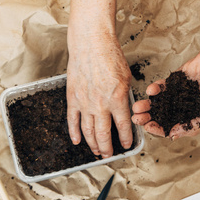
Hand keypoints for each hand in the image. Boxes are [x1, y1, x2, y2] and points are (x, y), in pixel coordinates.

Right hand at [67, 33, 132, 157]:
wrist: (91, 45)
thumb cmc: (110, 57)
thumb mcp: (127, 78)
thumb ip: (125, 98)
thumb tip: (124, 110)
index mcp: (117, 100)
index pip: (123, 126)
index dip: (126, 139)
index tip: (126, 145)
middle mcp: (101, 105)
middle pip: (103, 134)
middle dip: (107, 148)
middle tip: (108, 154)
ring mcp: (85, 103)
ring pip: (88, 131)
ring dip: (92, 144)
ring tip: (96, 151)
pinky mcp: (73, 98)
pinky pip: (72, 120)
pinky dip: (74, 132)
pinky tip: (77, 140)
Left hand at [132, 35, 199, 139]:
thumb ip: (192, 127)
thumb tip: (172, 136)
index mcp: (189, 118)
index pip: (170, 127)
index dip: (158, 129)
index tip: (148, 127)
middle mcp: (180, 108)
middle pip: (159, 116)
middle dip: (146, 118)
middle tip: (137, 118)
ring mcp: (175, 94)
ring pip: (156, 103)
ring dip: (145, 105)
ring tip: (138, 107)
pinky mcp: (172, 82)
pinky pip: (160, 87)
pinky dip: (153, 90)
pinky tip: (151, 91)